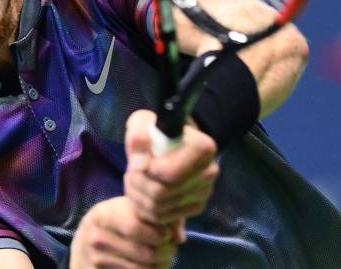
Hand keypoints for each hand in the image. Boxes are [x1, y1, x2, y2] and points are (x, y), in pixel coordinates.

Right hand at [70, 196, 174, 268]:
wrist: (83, 246)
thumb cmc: (114, 222)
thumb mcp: (128, 209)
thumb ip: (156, 216)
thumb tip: (179, 238)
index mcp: (103, 215)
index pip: (137, 227)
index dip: (160, 232)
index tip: (166, 232)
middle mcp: (97, 238)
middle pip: (147, 253)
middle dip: (167, 252)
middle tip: (170, 248)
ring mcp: (98, 260)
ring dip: (162, 265)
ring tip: (164, 257)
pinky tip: (153, 266)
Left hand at [123, 110, 217, 240]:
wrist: (167, 144)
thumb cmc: (155, 131)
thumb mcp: (143, 122)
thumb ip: (138, 134)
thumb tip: (140, 162)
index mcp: (203, 148)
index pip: (169, 174)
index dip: (146, 171)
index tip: (136, 161)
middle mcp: (209, 171)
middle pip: (162, 192)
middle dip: (138, 183)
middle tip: (131, 170)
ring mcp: (204, 192)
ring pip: (159, 207)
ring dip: (137, 194)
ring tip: (133, 178)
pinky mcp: (196, 206)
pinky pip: (161, 218)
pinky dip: (144, 207)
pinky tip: (142, 190)